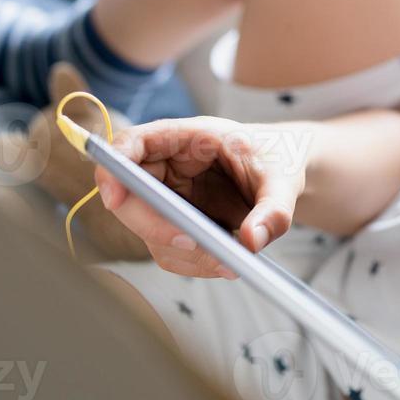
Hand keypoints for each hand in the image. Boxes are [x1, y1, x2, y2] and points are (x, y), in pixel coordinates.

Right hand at [94, 116, 306, 278]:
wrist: (285, 172)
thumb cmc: (279, 157)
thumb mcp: (285, 177)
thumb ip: (274, 208)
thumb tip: (253, 241)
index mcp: (188, 136)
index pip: (131, 142)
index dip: (114, 167)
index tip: (115, 197)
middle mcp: (169, 166)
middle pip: (130, 196)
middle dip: (155, 226)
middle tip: (194, 244)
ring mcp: (169, 196)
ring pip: (149, 231)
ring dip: (182, 252)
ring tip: (228, 261)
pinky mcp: (177, 222)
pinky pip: (169, 249)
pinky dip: (194, 263)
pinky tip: (225, 263)